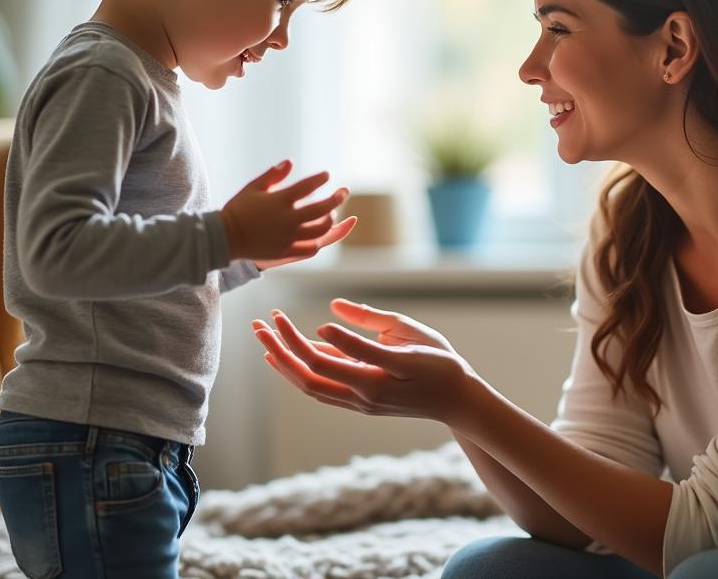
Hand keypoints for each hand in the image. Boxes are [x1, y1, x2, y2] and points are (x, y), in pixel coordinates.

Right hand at [219, 160, 354, 267]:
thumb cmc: (238, 209)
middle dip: (336, 198)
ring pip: (320, 229)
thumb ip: (273, 175)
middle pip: (322, 208)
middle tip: (344, 192)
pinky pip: (310, 248)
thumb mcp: (253, 187)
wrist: (225, 237)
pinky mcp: (286, 251)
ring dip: (329, 220)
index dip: (320, 179)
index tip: (326, 175)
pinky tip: (321, 233)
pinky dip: (319, 240)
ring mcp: (289, 237)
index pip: (308, 186)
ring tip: (331, 213)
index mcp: (280, 201)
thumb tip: (290, 162)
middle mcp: (288, 219)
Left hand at [252, 300, 478, 423]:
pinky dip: (301, 372)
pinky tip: (287, 358)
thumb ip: (367, 330)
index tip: (281, 315)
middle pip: (306, 377)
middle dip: (278, 351)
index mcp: (371, 381)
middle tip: (258, 325)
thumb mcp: (408, 339)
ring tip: (264, 338)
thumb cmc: (440, 363)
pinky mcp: (362, 400)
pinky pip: (323, 388)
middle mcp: (360, 398)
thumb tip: (326, 320)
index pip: (320, 360)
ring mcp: (360, 403)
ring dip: (285, 363)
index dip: (295, 339)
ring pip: (310, 386)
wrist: (459, 400)